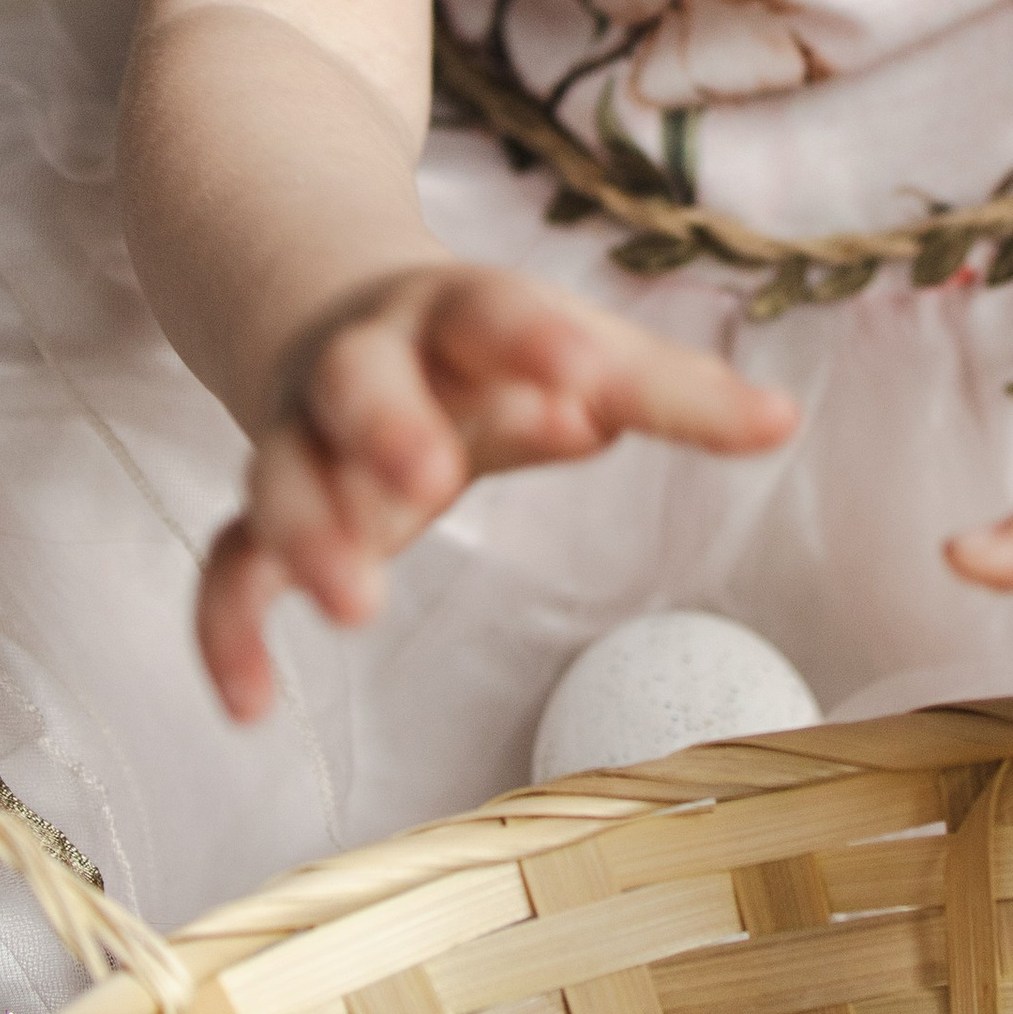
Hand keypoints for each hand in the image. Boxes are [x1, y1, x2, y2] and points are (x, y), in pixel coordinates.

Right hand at [199, 265, 794, 718]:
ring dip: (308, 533)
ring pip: (278, 473)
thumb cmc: (487, 351)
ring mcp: (301, 438)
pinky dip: (226, 630)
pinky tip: (251, 704)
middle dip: (386, 428)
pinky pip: (225, 566)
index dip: (533, 342)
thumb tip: (786, 421)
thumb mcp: (573, 355)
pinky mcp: (263, 514)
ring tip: (354, 606)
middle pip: (355, 382)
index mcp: (454, 314)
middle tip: (428, 481)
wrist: (334, 309)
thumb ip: (672, 392)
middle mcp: (363, 366)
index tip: (582, 381)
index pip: (491, 312)